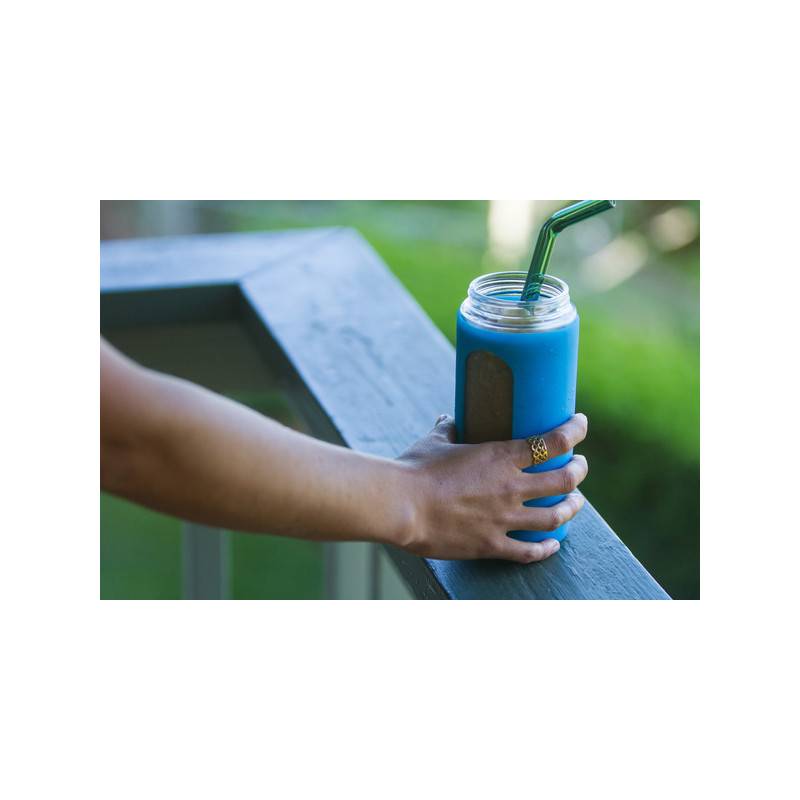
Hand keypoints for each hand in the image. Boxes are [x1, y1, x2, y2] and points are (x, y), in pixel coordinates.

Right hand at [396, 414, 588, 562]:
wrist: (400, 505)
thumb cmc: (414, 469)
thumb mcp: (433, 442)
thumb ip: (447, 429)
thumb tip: (448, 419)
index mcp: (501, 456)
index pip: (554, 441)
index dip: (575, 431)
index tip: (580, 425)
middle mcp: (511, 486)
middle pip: (565, 479)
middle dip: (579, 470)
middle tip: (580, 467)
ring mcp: (504, 518)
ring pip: (555, 516)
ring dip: (572, 508)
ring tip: (576, 503)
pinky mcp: (492, 545)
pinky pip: (529, 551)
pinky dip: (546, 548)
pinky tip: (553, 544)